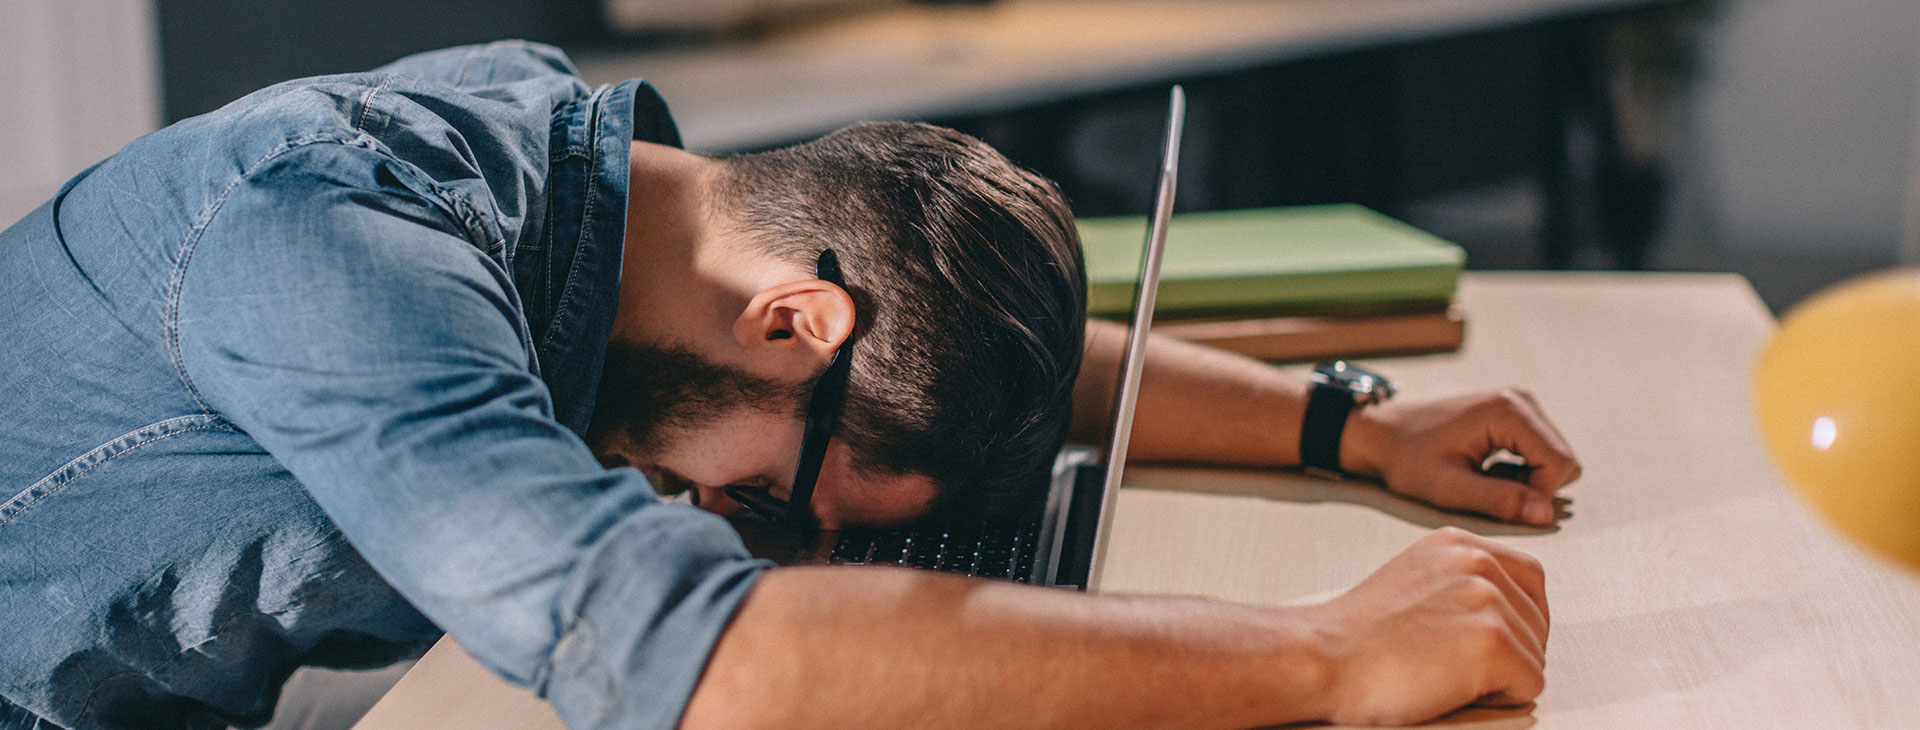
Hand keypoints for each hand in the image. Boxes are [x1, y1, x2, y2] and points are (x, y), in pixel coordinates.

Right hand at [1301, 527, 1549, 724]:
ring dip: (1501, 675)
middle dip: (1511, 650)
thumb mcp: (1414, 580)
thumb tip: (1505, 608)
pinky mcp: (1493, 641)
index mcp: (1459, 544)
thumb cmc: (1356, 636)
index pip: (1530, 579)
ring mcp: (1489, 600)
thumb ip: (1460, 580)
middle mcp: (1479, 562)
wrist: (1321, 657)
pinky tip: (1455, 687)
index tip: (1479, 639)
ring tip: (1446, 672)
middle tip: (1456, 663)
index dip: (1515, 618)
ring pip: (1536, 655)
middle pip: (1538, 621)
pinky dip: (1501, 697)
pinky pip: (1531, 683)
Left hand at [1343, 388, 1581, 524]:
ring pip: (1555, 458)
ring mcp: (1520, 403)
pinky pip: (1541, 451)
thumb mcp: (1449, 487)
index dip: (1539, 496)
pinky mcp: (1516, 413)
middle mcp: (1521, 400)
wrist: (1384, 433)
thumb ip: (1499, 500)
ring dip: (1528, 480)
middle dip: (1535, 488)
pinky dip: (1521, 470)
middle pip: (1563, 460)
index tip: (1501, 506)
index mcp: (1508, 411)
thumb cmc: (1408, 459)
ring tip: (1484, 480)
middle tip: (1487, 491)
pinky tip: (1486, 470)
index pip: (1559, 463)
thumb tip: (1547, 515)